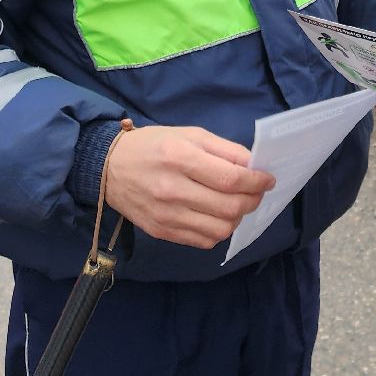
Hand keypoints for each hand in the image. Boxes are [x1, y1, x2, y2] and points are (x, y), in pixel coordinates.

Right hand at [101, 126, 275, 249]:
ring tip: (236, 205)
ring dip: (237, 219)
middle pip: (229, 207)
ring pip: (220, 229)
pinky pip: (203, 241)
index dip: (257, 182)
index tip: (268, 179)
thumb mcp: (189, 134)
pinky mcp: (161, 232)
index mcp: (180, 158)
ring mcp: (166, 215)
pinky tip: (216, 216)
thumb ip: (224, 150)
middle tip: (256, 193)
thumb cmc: (153, 145)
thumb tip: (253, 166)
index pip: (231, 179)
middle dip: (252, 201)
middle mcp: (172, 190)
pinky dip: (218, 231)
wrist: (108, 168)